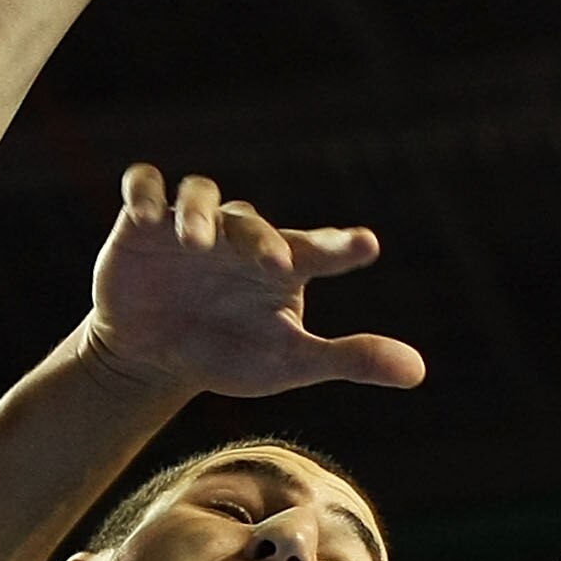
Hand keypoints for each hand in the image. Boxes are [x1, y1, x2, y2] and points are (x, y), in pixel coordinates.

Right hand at [81, 165, 423, 399]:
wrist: (154, 357)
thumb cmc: (228, 354)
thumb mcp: (289, 363)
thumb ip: (350, 359)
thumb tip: (419, 373)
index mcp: (282, 263)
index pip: (319, 247)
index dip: (341, 245)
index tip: (366, 247)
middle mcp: (239, 236)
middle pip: (253, 222)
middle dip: (261, 239)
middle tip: (273, 263)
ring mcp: (190, 224)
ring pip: (200, 195)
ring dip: (199, 213)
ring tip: (195, 243)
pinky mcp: (142, 223)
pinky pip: (143, 188)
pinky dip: (144, 194)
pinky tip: (146, 214)